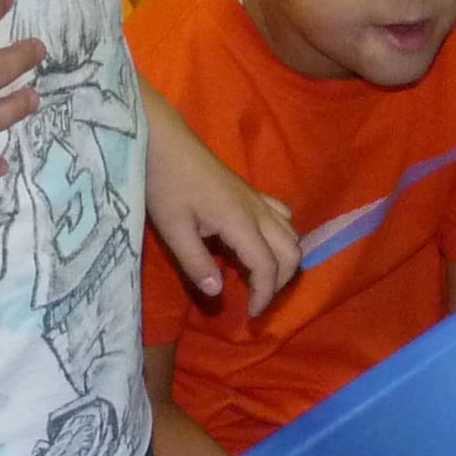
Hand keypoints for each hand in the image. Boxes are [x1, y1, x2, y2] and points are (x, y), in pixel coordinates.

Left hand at [145, 110, 301, 316]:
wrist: (163, 142)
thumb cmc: (165, 184)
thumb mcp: (174, 229)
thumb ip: (196, 263)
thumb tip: (218, 293)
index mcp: (240, 222)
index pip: (267, 266)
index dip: (264, 294)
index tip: (249, 314)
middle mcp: (258, 211)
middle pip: (291, 252)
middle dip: (280, 281)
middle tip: (256, 298)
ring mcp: (257, 199)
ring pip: (292, 233)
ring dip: (285, 260)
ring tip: (261, 276)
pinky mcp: (251, 192)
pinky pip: (283, 216)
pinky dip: (282, 237)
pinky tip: (261, 244)